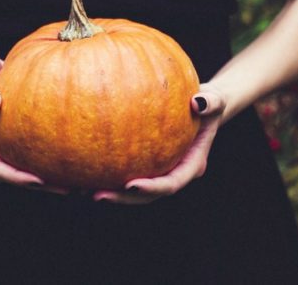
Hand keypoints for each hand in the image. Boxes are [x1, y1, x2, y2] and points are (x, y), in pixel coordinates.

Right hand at [0, 50, 68, 194]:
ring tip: (77, 181)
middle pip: (13, 176)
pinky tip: (72, 158)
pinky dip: (49, 160)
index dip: (17, 178)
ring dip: (48, 178)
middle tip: (68, 188)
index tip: (39, 180)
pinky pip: (32, 153)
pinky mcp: (14, 138)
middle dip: (39, 185)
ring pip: (24, 169)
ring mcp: (1, 144)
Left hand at [92, 83, 225, 203]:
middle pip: (148, 195)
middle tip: (97, 196)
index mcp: (191, 165)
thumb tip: (198, 102)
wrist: (200, 106)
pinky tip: (83, 170)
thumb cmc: (207, 101)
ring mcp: (158, 170)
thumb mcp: (215, 98)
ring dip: (111, 193)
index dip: (152, 189)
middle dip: (123, 199)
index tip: (131, 185)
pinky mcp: (144, 163)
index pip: (171, 183)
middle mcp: (173, 172)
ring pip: (133, 190)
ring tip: (83, 190)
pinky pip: (124, 171)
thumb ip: (211, 102)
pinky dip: (106, 174)